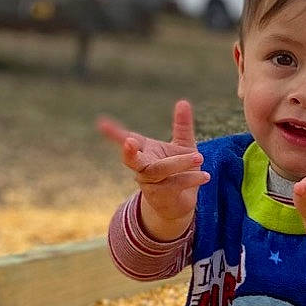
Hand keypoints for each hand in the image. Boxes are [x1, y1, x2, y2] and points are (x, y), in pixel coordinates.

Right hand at [98, 98, 207, 241]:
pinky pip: (176, 185)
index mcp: (145, 152)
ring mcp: (151, 184)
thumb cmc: (178, 171)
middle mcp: (143, 168)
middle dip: (129, 152)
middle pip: (132, 160)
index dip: (114, 133)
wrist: (179, 204)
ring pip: (160, 171)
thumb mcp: (183, 145)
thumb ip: (182, 126)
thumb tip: (183, 102)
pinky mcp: (163, 196)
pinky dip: (191, 179)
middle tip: (129, 141)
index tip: (100, 123)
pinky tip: (205, 175)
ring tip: (199, 157)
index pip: (127, 139)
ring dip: (179, 163)